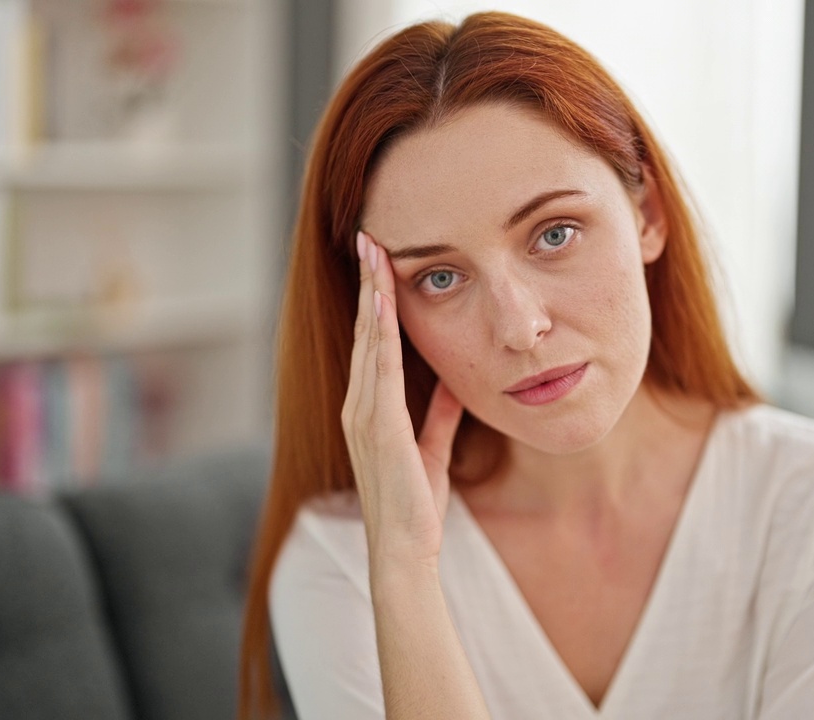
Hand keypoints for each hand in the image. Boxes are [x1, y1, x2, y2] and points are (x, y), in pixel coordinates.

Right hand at [342, 230, 464, 572]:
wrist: (405, 548)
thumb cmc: (415, 503)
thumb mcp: (432, 448)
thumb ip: (439, 414)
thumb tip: (453, 383)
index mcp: (370, 409)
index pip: (373, 342)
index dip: (375, 300)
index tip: (380, 261)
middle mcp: (359, 406)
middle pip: (364, 331)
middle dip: (367, 283)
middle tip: (369, 238)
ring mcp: (363, 415)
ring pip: (368, 341)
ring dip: (371, 295)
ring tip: (374, 254)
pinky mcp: (378, 427)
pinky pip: (380, 368)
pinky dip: (381, 331)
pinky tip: (384, 303)